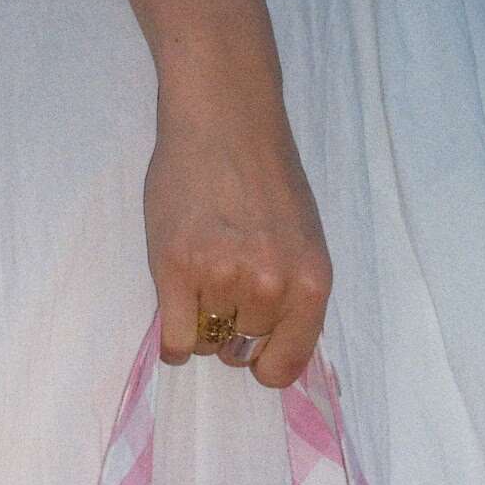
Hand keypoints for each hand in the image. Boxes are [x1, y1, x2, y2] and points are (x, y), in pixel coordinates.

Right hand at [142, 70, 332, 388]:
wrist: (225, 119)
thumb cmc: (266, 176)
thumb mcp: (303, 241)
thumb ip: (295, 294)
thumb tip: (277, 349)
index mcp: (311, 283)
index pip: (286, 365)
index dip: (266, 360)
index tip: (255, 344)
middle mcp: (270, 286)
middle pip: (241, 353)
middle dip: (231, 333)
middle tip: (224, 289)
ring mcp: (222, 278)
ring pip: (205, 344)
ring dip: (200, 323)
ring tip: (201, 275)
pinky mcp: (177, 269)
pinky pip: (174, 341)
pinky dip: (173, 342)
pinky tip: (176, 308)